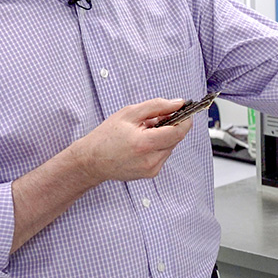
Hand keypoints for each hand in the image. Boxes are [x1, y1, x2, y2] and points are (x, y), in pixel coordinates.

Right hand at [71, 98, 195, 182]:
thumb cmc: (106, 136)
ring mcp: (152, 169)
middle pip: (176, 139)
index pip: (178, 131)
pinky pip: (163, 155)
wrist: (91, 161)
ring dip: (164, 137)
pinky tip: (142, 144)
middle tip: (155, 119)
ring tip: (144, 133)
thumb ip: (157, 106)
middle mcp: (150, 159)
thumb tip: (178, 103)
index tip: (186, 111)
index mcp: (144, 143)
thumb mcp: (129, 113)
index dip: (185, 119)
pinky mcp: (151, 174)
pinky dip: (158, 146)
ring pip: (170, 147)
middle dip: (170, 126)